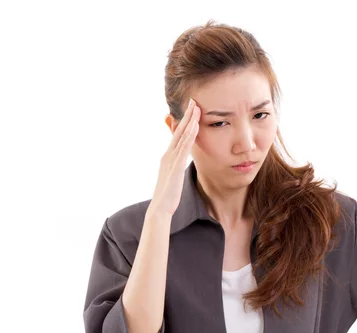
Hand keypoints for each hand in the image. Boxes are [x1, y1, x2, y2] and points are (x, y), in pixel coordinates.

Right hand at [149, 98, 200, 215]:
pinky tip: (195, 125)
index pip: (177, 136)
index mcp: (168, 158)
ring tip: (196, 107)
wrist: (160, 208)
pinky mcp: (175, 166)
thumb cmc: (167, 196)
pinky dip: (189, 135)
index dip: (184, 122)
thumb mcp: (172, 178)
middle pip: (178, 131)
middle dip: (186, 115)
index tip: (191, 110)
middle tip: (193, 101)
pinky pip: (184, 147)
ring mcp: (171, 160)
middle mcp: (168, 155)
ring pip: (181, 136)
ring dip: (189, 120)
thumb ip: (176, 169)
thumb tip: (180, 164)